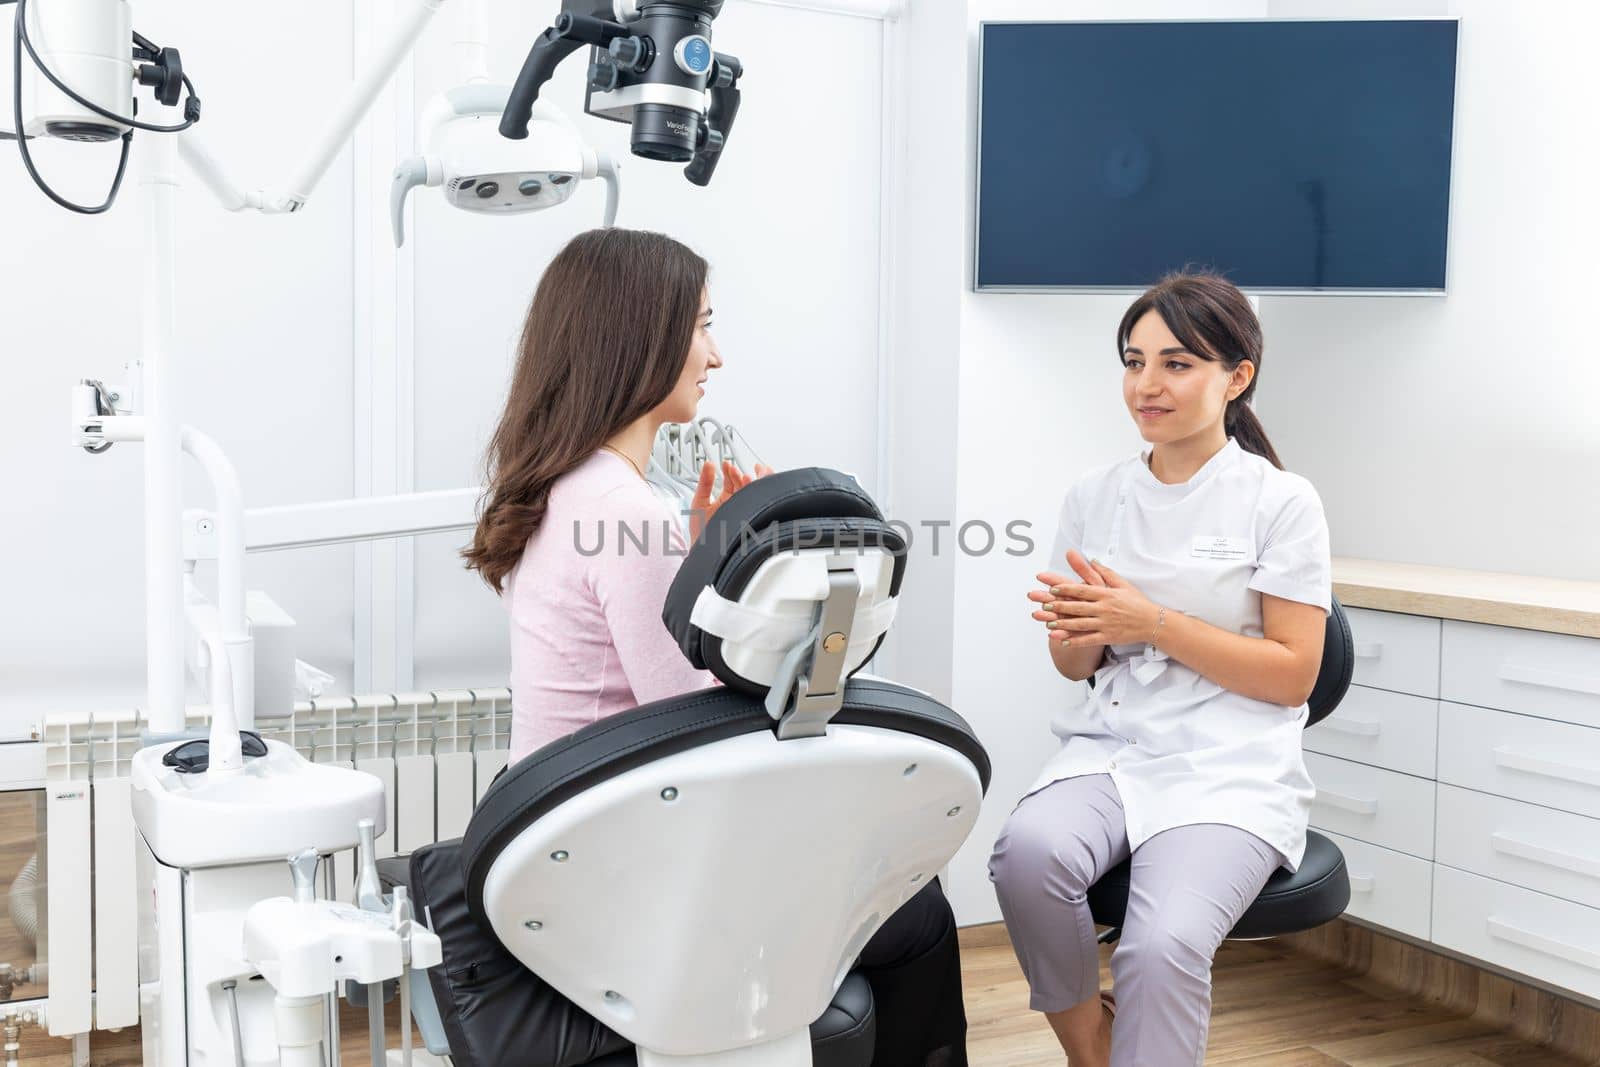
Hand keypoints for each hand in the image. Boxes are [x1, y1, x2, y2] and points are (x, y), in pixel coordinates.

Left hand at [689, 461, 774, 540]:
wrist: (702, 552)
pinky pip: (757, 504)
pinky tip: (749, 486)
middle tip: (735, 469)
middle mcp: (737, 504)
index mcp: (727, 498)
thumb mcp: (699, 501)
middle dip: (743, 474)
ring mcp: (743, 510)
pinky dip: (755, 493)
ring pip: (754, 493)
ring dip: (751, 482)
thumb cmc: (701, 532)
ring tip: (743, 475)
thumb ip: (704, 482)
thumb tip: (708, 464)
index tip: (725, 464)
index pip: (732, 480)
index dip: (730, 471)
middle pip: (746, 484)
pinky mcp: (748, 518)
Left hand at [1027, 549, 1160, 646]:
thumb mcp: (1123, 583)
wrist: (1153, 621)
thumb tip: (1092, 560)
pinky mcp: (1109, 636)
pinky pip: (1089, 640)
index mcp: (1106, 594)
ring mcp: (1106, 623)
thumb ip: (1105, 572)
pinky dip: (1075, 641)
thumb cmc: (1137, 601)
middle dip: (1059, 606)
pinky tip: (1062, 641)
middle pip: (1078, 607)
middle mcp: (1105, 608)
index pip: (1083, 590)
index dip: (1066, 590)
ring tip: (1047, 623)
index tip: (1052, 588)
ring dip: (1063, 624)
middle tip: (1043, 604)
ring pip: (1080, 624)